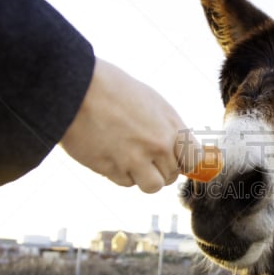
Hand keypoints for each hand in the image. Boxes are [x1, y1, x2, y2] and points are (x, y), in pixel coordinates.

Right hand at [60, 57, 201, 192]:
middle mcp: (158, 146)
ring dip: (144, 177)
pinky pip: (126, 183)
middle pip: (172, 175)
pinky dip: (120, 173)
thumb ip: (168, 128)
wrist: (78, 88)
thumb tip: (179, 150)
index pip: (195, 160)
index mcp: (172, 126)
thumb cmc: (115, 90)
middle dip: (161, 168)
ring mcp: (135, 160)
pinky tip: (111, 154)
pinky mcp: (112, 169)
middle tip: (144, 154)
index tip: (178, 161)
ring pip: (153, 186)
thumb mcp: (152, 103)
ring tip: (131, 159)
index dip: (186, 162)